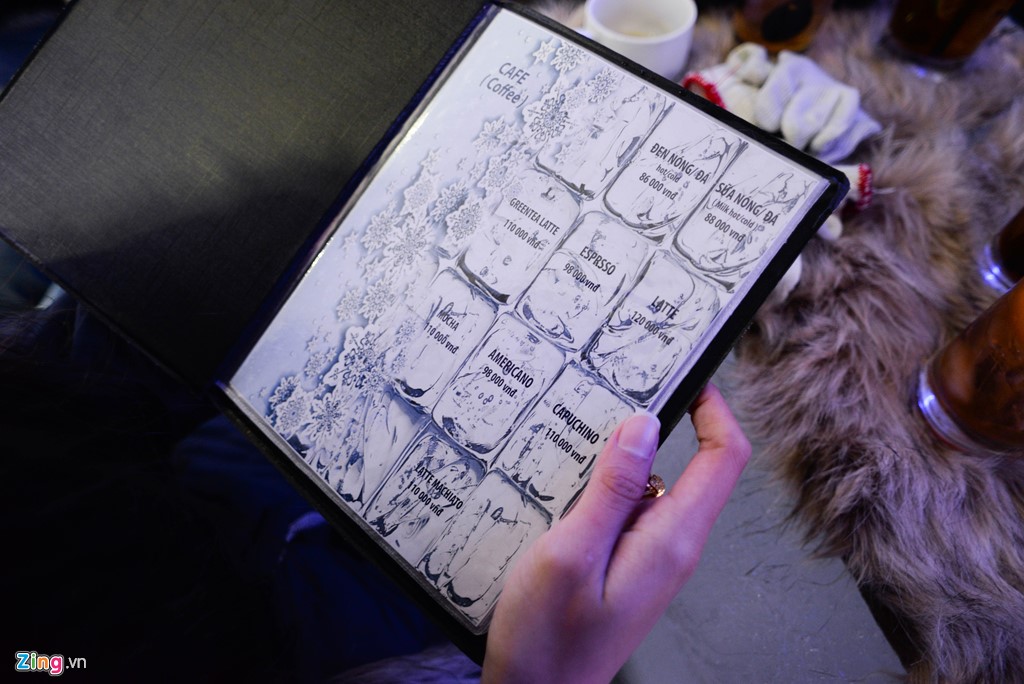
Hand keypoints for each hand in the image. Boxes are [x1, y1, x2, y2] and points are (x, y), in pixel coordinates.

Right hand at [482, 384, 750, 683]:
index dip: (715, 410)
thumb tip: (643, 425)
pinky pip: (628, 508)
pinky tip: (564, 482)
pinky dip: (604, 485)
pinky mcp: (626, 562)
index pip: (724, 459)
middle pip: (692, 464)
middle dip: (659, 422)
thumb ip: (611, 490)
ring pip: (651, 484)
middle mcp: (671, 544)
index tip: (686, 375)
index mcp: (671, 540)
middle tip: (613, 392)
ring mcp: (650, 554)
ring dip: (622, 455)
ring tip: (575, 435)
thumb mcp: (570, 553)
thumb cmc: (548, 641)